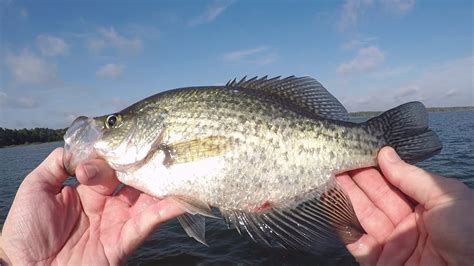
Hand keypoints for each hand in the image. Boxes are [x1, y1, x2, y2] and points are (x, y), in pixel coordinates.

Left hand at [1, 148, 183, 264]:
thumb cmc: (25, 231)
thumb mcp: (35, 189)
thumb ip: (56, 164)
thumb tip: (79, 147)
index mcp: (87, 190)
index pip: (109, 165)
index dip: (111, 154)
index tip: (112, 148)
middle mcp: (107, 203)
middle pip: (133, 177)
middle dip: (147, 162)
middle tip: (164, 146)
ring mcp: (118, 221)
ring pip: (147, 197)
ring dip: (165, 182)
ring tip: (182, 164)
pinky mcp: (125, 240)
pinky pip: (150, 222)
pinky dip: (168, 209)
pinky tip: (183, 196)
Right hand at [337, 147, 473, 265]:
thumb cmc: (470, 233)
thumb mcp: (447, 197)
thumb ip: (412, 177)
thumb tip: (385, 154)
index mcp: (426, 207)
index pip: (393, 184)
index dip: (374, 169)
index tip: (356, 153)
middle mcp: (406, 224)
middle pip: (374, 199)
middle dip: (355, 180)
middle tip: (336, 161)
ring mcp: (392, 244)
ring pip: (363, 217)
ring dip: (345, 198)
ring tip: (329, 178)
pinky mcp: (380, 263)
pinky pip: (357, 244)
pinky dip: (343, 227)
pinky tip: (333, 207)